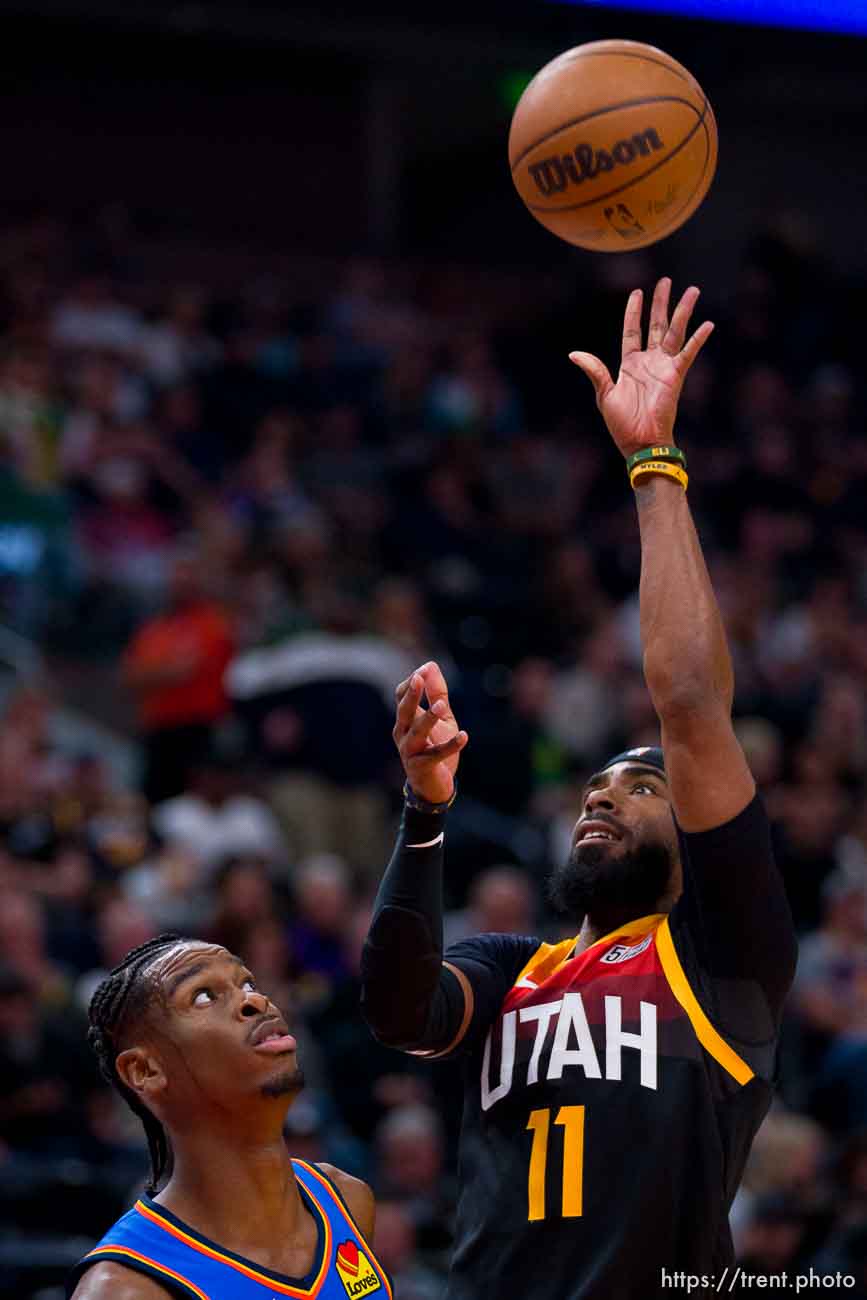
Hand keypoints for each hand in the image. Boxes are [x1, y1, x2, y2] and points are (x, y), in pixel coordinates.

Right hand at [392, 661, 467, 804]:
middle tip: (419, 678)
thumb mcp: (441, 717)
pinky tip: (464, 736)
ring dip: (429, 718)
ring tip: (441, 706)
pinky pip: (436, 754)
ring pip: (417, 731)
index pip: (401, 695)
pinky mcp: (422, 767)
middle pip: (404, 710)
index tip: (425, 669)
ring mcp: (410, 751)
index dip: (412, 682)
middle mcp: (403, 733)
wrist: (433, 785)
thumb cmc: (434, 746)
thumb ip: (436, 693)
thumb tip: (430, 664)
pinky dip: (450, 745)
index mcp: (405, 719)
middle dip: (412, 694)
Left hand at [569, 277, 713, 457]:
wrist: (640, 441)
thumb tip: (574, 354)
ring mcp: (664, 366)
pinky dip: (698, 339)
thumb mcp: (604, 394)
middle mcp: (649, 361)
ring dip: (682, 311)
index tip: (637, 292)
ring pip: (674, 332)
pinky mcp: (676, 375)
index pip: (633, 330)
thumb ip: (595, 370)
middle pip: (656, 324)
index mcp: (630, 363)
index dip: (634, 311)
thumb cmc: (622, 423)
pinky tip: (708, 324)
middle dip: (661, 303)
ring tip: (692, 291)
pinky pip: (688, 353)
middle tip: (666, 281)